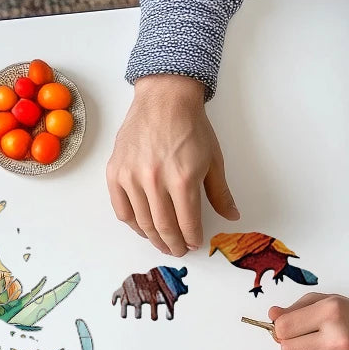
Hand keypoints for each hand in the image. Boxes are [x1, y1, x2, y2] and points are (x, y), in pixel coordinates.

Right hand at [106, 74, 238, 255]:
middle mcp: (155, 182)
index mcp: (183, 179)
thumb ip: (220, 192)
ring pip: (141, 223)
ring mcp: (132, 178)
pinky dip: (132, 223)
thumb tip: (232, 216)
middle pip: (163, 227)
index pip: (187, 223)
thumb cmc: (191, 126)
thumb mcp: (213, 159)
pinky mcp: (116, 173)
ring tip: (161, 243)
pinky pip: (122, 209)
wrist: (164, 99)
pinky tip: (142, 227)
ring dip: (153, 238)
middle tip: (178, 250)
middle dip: (173, 244)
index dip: (192, 238)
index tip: (194, 244)